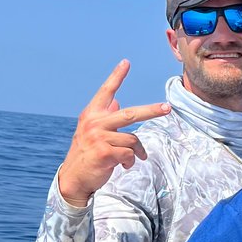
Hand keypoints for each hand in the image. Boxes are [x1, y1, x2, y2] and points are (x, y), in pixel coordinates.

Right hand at [57, 61, 170, 206]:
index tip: (126, 62)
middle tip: (167, 108)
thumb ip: (104, 117)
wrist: (74, 178)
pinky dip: (130, 160)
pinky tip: (123, 165)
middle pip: (130, 114)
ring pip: (133, 139)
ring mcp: (99, 138)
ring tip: (136, 157)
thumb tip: (115, 102)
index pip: (106, 91)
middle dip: (152, 111)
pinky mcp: (105, 153)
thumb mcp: (92, 132)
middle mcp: (94, 123)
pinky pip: (129, 153)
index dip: (116, 76)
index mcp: (91, 114)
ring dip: (138, 151)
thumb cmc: (87, 153)